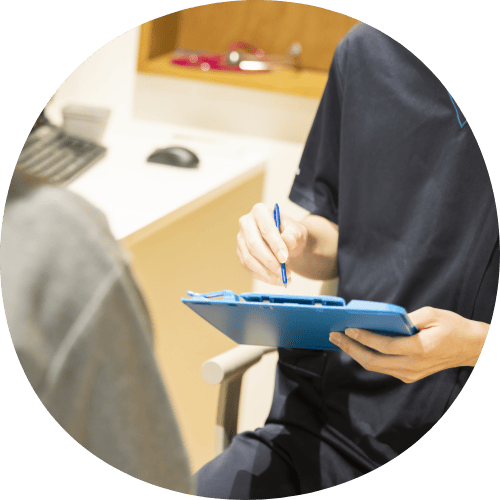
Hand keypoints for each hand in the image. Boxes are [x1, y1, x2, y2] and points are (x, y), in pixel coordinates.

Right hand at [237, 203, 306, 285]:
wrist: (286, 241)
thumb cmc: (291, 233)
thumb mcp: (297, 232)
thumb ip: (292, 237)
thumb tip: (284, 245)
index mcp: (260, 211)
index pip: (266, 228)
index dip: (275, 244)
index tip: (285, 258)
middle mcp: (246, 223)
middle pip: (253, 244)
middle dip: (269, 262)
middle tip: (283, 273)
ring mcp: (241, 239)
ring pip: (249, 259)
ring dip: (266, 272)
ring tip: (283, 278)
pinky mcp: (240, 252)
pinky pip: (248, 267)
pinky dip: (262, 276)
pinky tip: (275, 279)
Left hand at [329, 307, 488, 382]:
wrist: (469, 347)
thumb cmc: (451, 327)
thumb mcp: (432, 314)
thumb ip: (407, 318)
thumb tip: (383, 318)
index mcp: (420, 349)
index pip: (385, 346)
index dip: (364, 338)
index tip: (348, 329)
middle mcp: (413, 366)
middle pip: (374, 360)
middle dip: (351, 348)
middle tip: (334, 335)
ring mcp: (410, 373)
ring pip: (375, 367)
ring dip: (355, 353)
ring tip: (340, 340)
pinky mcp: (408, 375)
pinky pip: (382, 367)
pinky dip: (367, 357)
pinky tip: (356, 346)